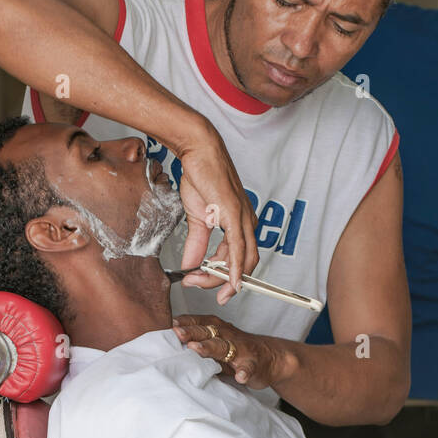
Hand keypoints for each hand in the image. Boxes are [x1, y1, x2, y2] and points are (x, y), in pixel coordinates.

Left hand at [172, 315, 285, 388]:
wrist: (271, 358)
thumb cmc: (239, 351)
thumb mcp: (216, 344)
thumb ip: (196, 343)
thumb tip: (168, 346)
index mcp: (217, 329)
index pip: (198, 322)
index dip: (185, 323)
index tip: (170, 324)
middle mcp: (227, 335)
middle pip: (207, 331)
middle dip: (192, 332)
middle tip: (177, 333)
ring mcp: (241, 350)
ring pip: (224, 346)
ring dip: (210, 348)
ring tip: (197, 349)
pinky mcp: (254, 364)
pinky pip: (248, 368)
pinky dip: (244, 372)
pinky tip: (240, 376)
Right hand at [173, 120, 257, 298]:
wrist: (198, 151)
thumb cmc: (202, 176)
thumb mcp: (197, 217)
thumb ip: (196, 244)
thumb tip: (190, 264)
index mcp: (241, 224)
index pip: (238, 259)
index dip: (222, 277)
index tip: (200, 283)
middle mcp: (247, 222)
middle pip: (243, 265)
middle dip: (221, 282)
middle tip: (198, 286)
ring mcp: (243, 218)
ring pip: (241, 260)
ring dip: (220, 277)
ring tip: (197, 281)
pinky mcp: (234, 213)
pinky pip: (238, 248)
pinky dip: (236, 268)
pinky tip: (231, 282)